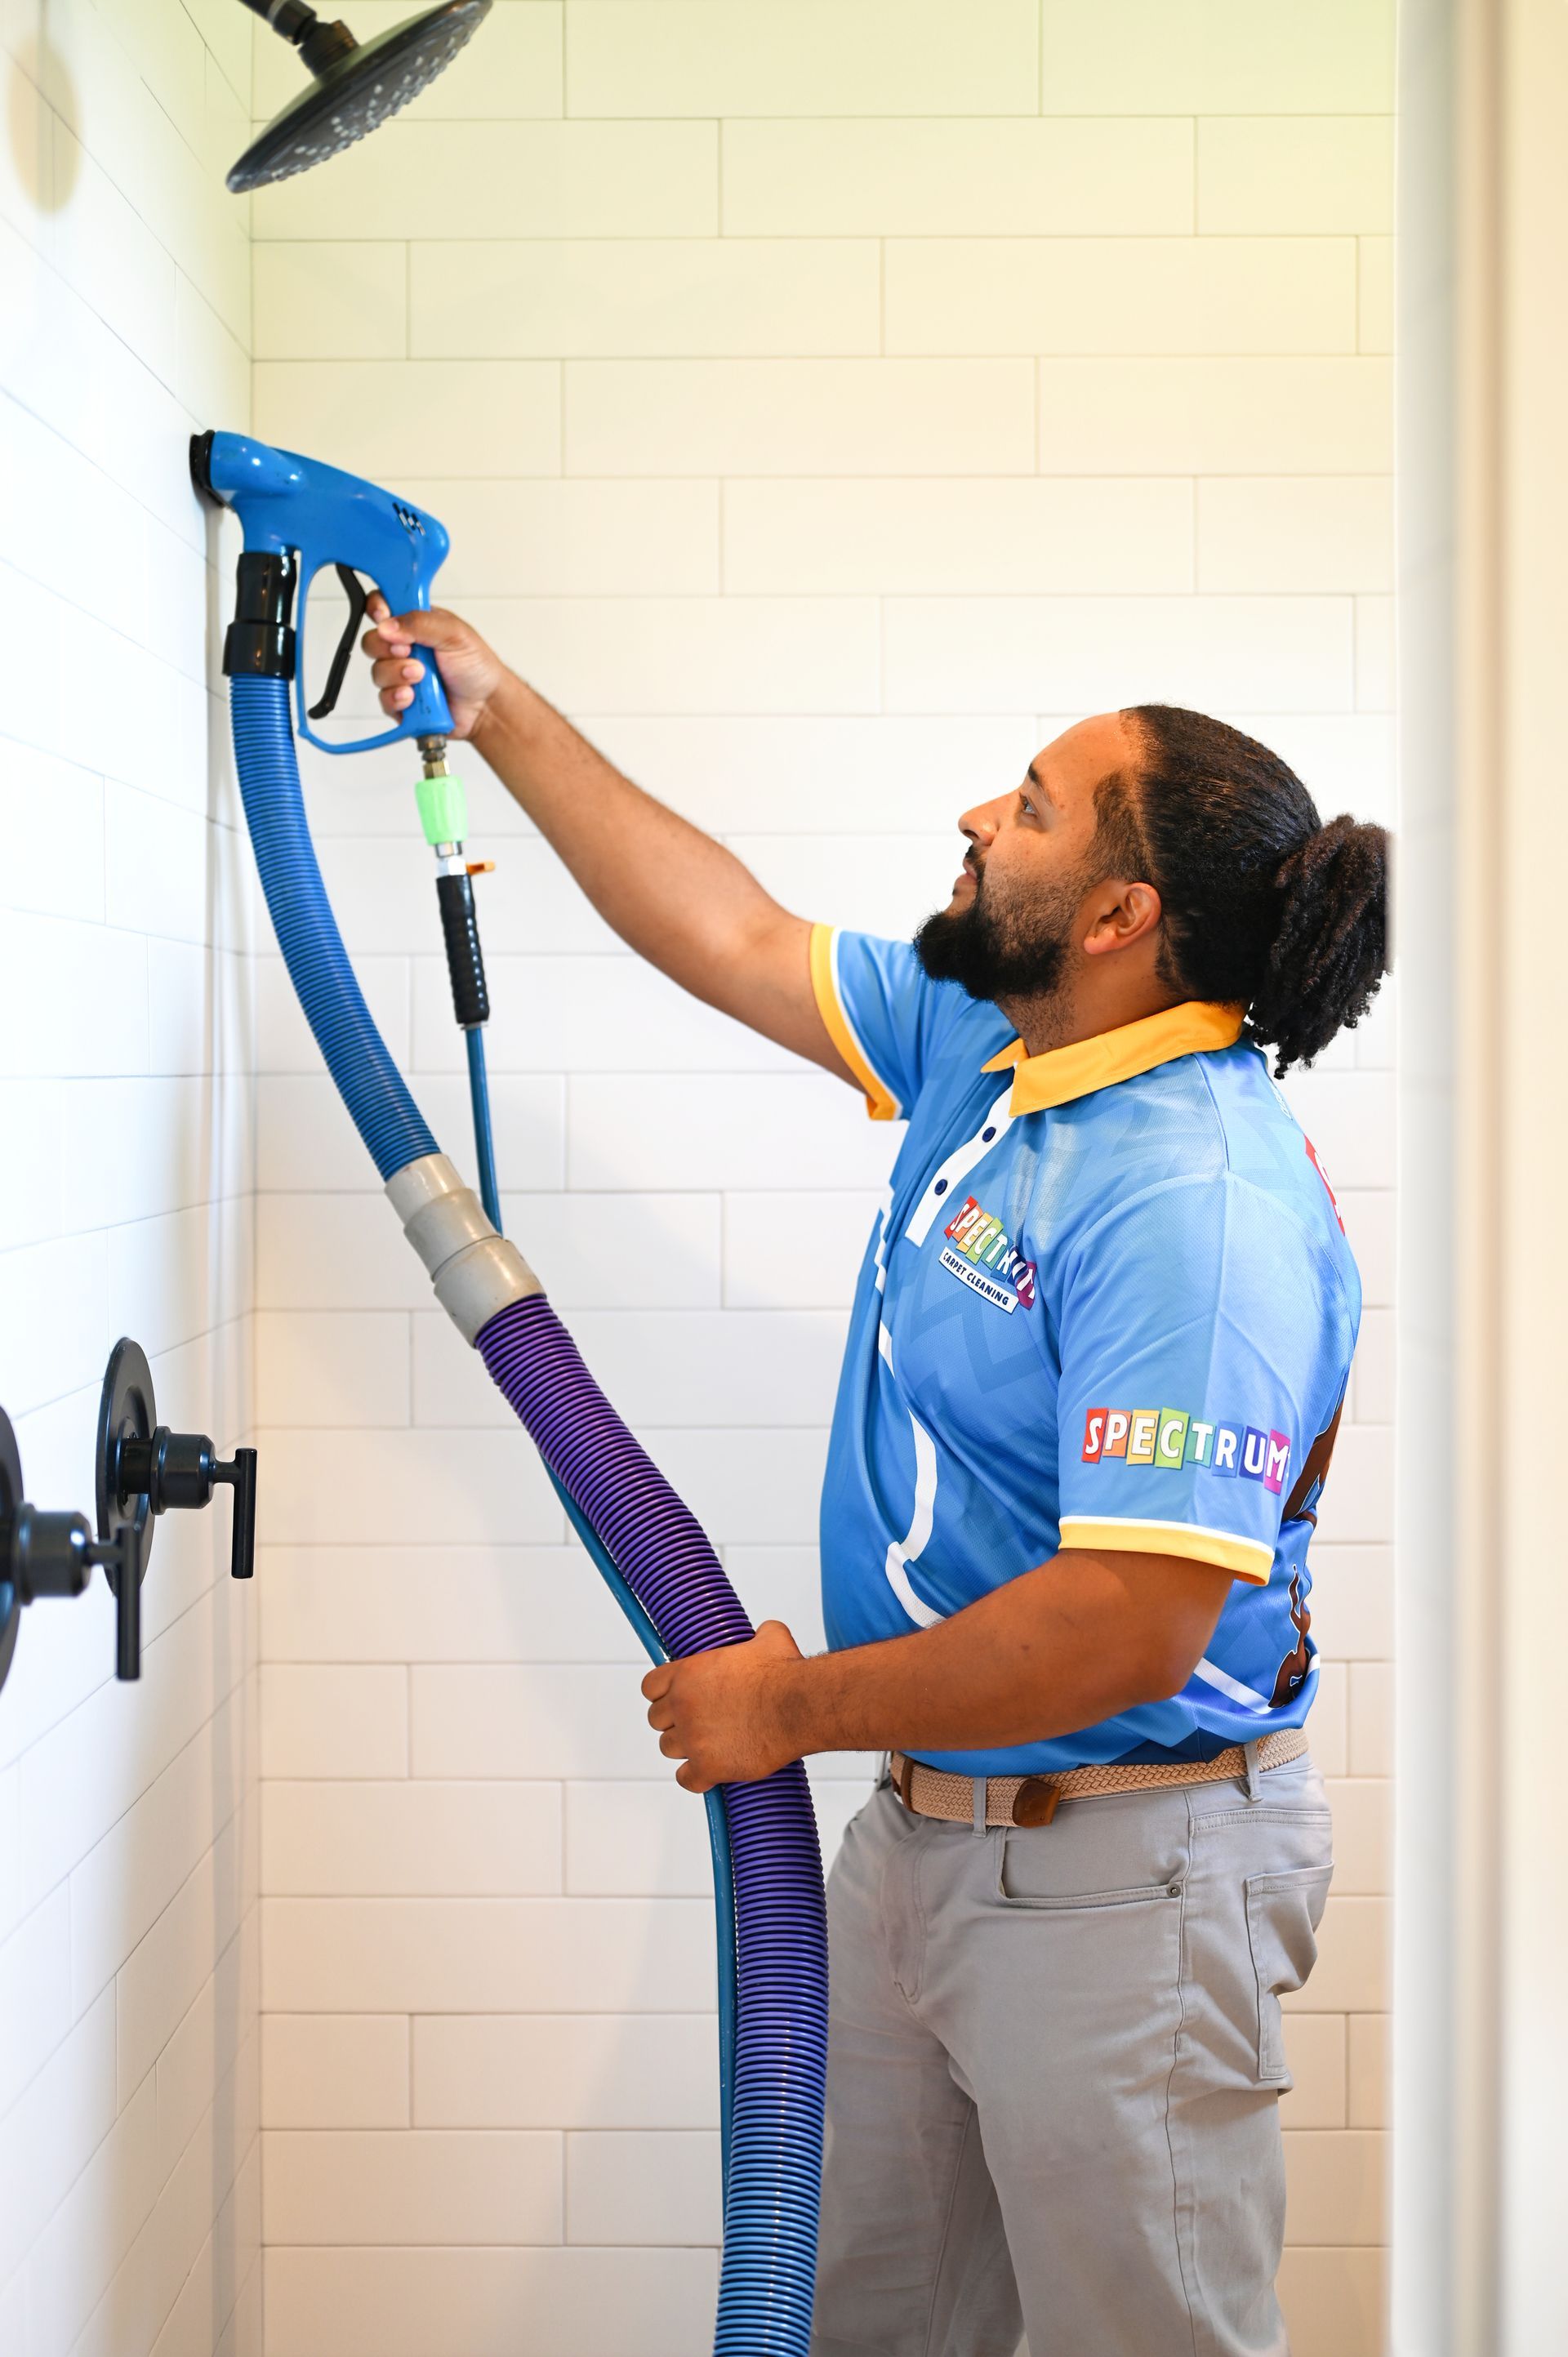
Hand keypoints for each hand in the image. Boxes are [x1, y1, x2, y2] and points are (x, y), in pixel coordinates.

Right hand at [361, 595, 505, 740]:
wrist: (486, 706)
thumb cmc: (477, 667)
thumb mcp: (455, 634)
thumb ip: (421, 623)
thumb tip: (388, 625)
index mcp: (415, 624)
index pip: (382, 608)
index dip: (377, 609)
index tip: (383, 616)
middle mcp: (404, 647)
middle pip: (372, 642)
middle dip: (389, 649)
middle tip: (410, 652)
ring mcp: (400, 675)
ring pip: (378, 672)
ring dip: (398, 675)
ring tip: (422, 677)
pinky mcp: (400, 701)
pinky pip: (384, 699)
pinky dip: (397, 698)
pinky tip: (413, 697)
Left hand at [642, 1621, 805, 1791]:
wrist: (798, 1706)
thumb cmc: (783, 1674)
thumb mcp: (770, 1638)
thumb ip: (758, 1635)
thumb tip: (766, 1632)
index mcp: (688, 1673)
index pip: (650, 1687)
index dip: (662, 1693)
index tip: (674, 1698)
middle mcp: (684, 1705)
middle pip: (657, 1719)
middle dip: (674, 1721)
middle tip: (694, 1722)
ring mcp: (693, 1738)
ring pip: (668, 1749)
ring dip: (684, 1748)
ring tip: (705, 1746)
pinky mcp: (708, 1767)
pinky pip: (686, 1780)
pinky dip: (695, 1778)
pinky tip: (708, 1773)